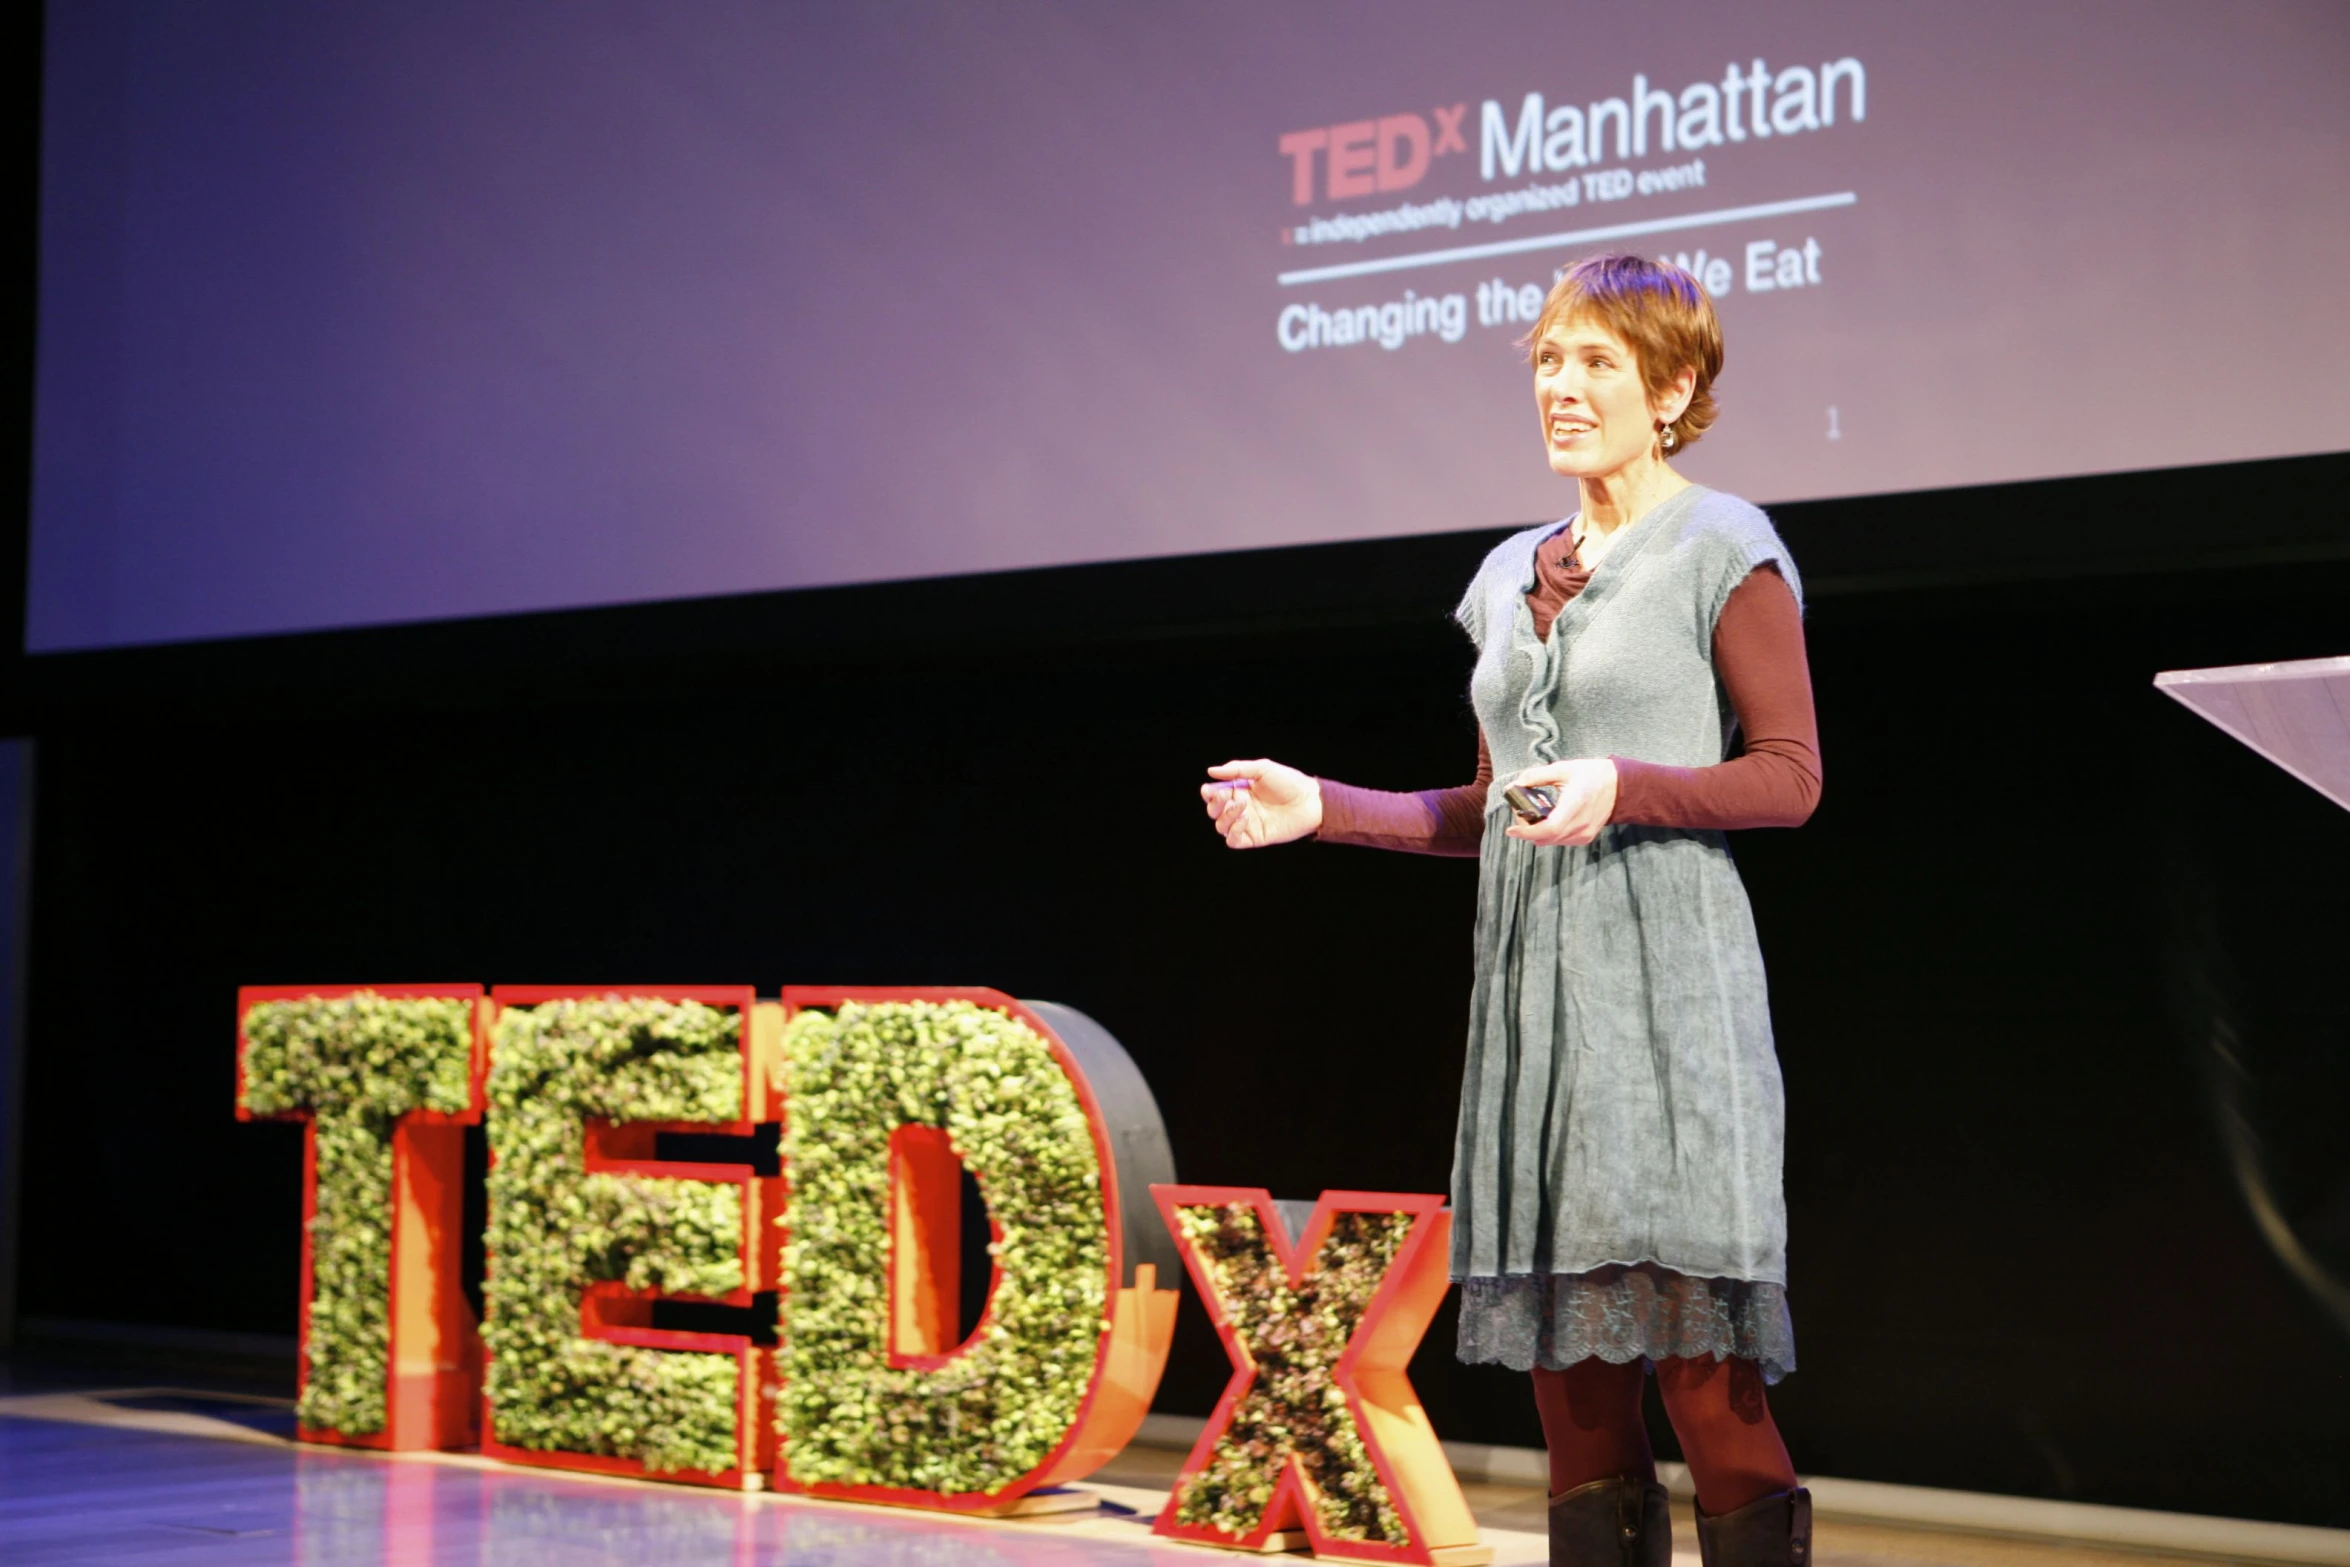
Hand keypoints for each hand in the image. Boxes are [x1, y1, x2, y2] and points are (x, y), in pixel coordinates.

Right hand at [1201, 759, 1322, 848]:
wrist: (1310, 801)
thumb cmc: (1289, 782)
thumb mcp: (1263, 769)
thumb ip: (1237, 769)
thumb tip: (1211, 771)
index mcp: (1240, 790)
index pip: (1215, 794)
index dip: (1208, 793)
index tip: (1208, 789)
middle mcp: (1240, 808)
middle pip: (1214, 811)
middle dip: (1215, 804)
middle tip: (1225, 796)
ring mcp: (1247, 824)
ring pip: (1221, 826)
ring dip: (1226, 816)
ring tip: (1243, 805)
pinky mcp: (1254, 838)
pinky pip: (1233, 840)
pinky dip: (1233, 831)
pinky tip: (1245, 819)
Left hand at [1503, 758, 1617, 846]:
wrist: (1619, 786)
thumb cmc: (1591, 774)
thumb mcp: (1562, 768)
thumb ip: (1535, 776)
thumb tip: (1513, 786)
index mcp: (1575, 804)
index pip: (1549, 828)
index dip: (1527, 832)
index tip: (1511, 829)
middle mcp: (1580, 824)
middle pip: (1545, 838)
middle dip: (1526, 830)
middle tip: (1520, 813)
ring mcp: (1584, 834)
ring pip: (1551, 842)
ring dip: (1536, 833)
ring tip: (1533, 814)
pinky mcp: (1585, 838)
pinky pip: (1560, 841)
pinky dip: (1548, 834)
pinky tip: (1547, 820)